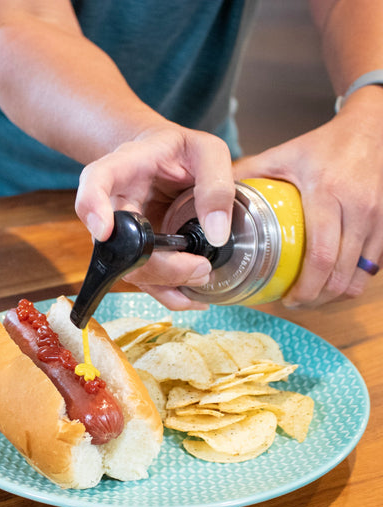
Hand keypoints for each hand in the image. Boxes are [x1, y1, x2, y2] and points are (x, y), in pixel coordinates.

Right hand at [75, 124, 235, 309]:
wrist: (166, 160)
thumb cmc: (183, 151)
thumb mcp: (208, 152)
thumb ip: (216, 185)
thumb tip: (217, 236)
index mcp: (122, 167)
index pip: (94, 181)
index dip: (92, 207)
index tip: (103, 230)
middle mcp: (113, 204)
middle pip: (114, 243)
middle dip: (155, 264)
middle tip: (200, 266)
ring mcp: (121, 234)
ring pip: (128, 269)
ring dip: (165, 282)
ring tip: (203, 276)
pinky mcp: (136, 253)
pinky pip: (143, 280)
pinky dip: (168, 294)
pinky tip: (193, 297)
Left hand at [234, 87, 382, 307]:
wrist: (370, 129)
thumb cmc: (323, 144)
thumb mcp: (282, 154)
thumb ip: (248, 172)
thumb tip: (214, 195)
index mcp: (328, 194)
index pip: (320, 256)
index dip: (305, 287)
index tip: (287, 299)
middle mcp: (358, 210)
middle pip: (341, 275)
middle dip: (316, 299)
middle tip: (294, 303)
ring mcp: (378, 220)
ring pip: (361, 277)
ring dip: (335, 295)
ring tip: (311, 297)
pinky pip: (373, 268)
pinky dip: (351, 281)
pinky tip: (331, 282)